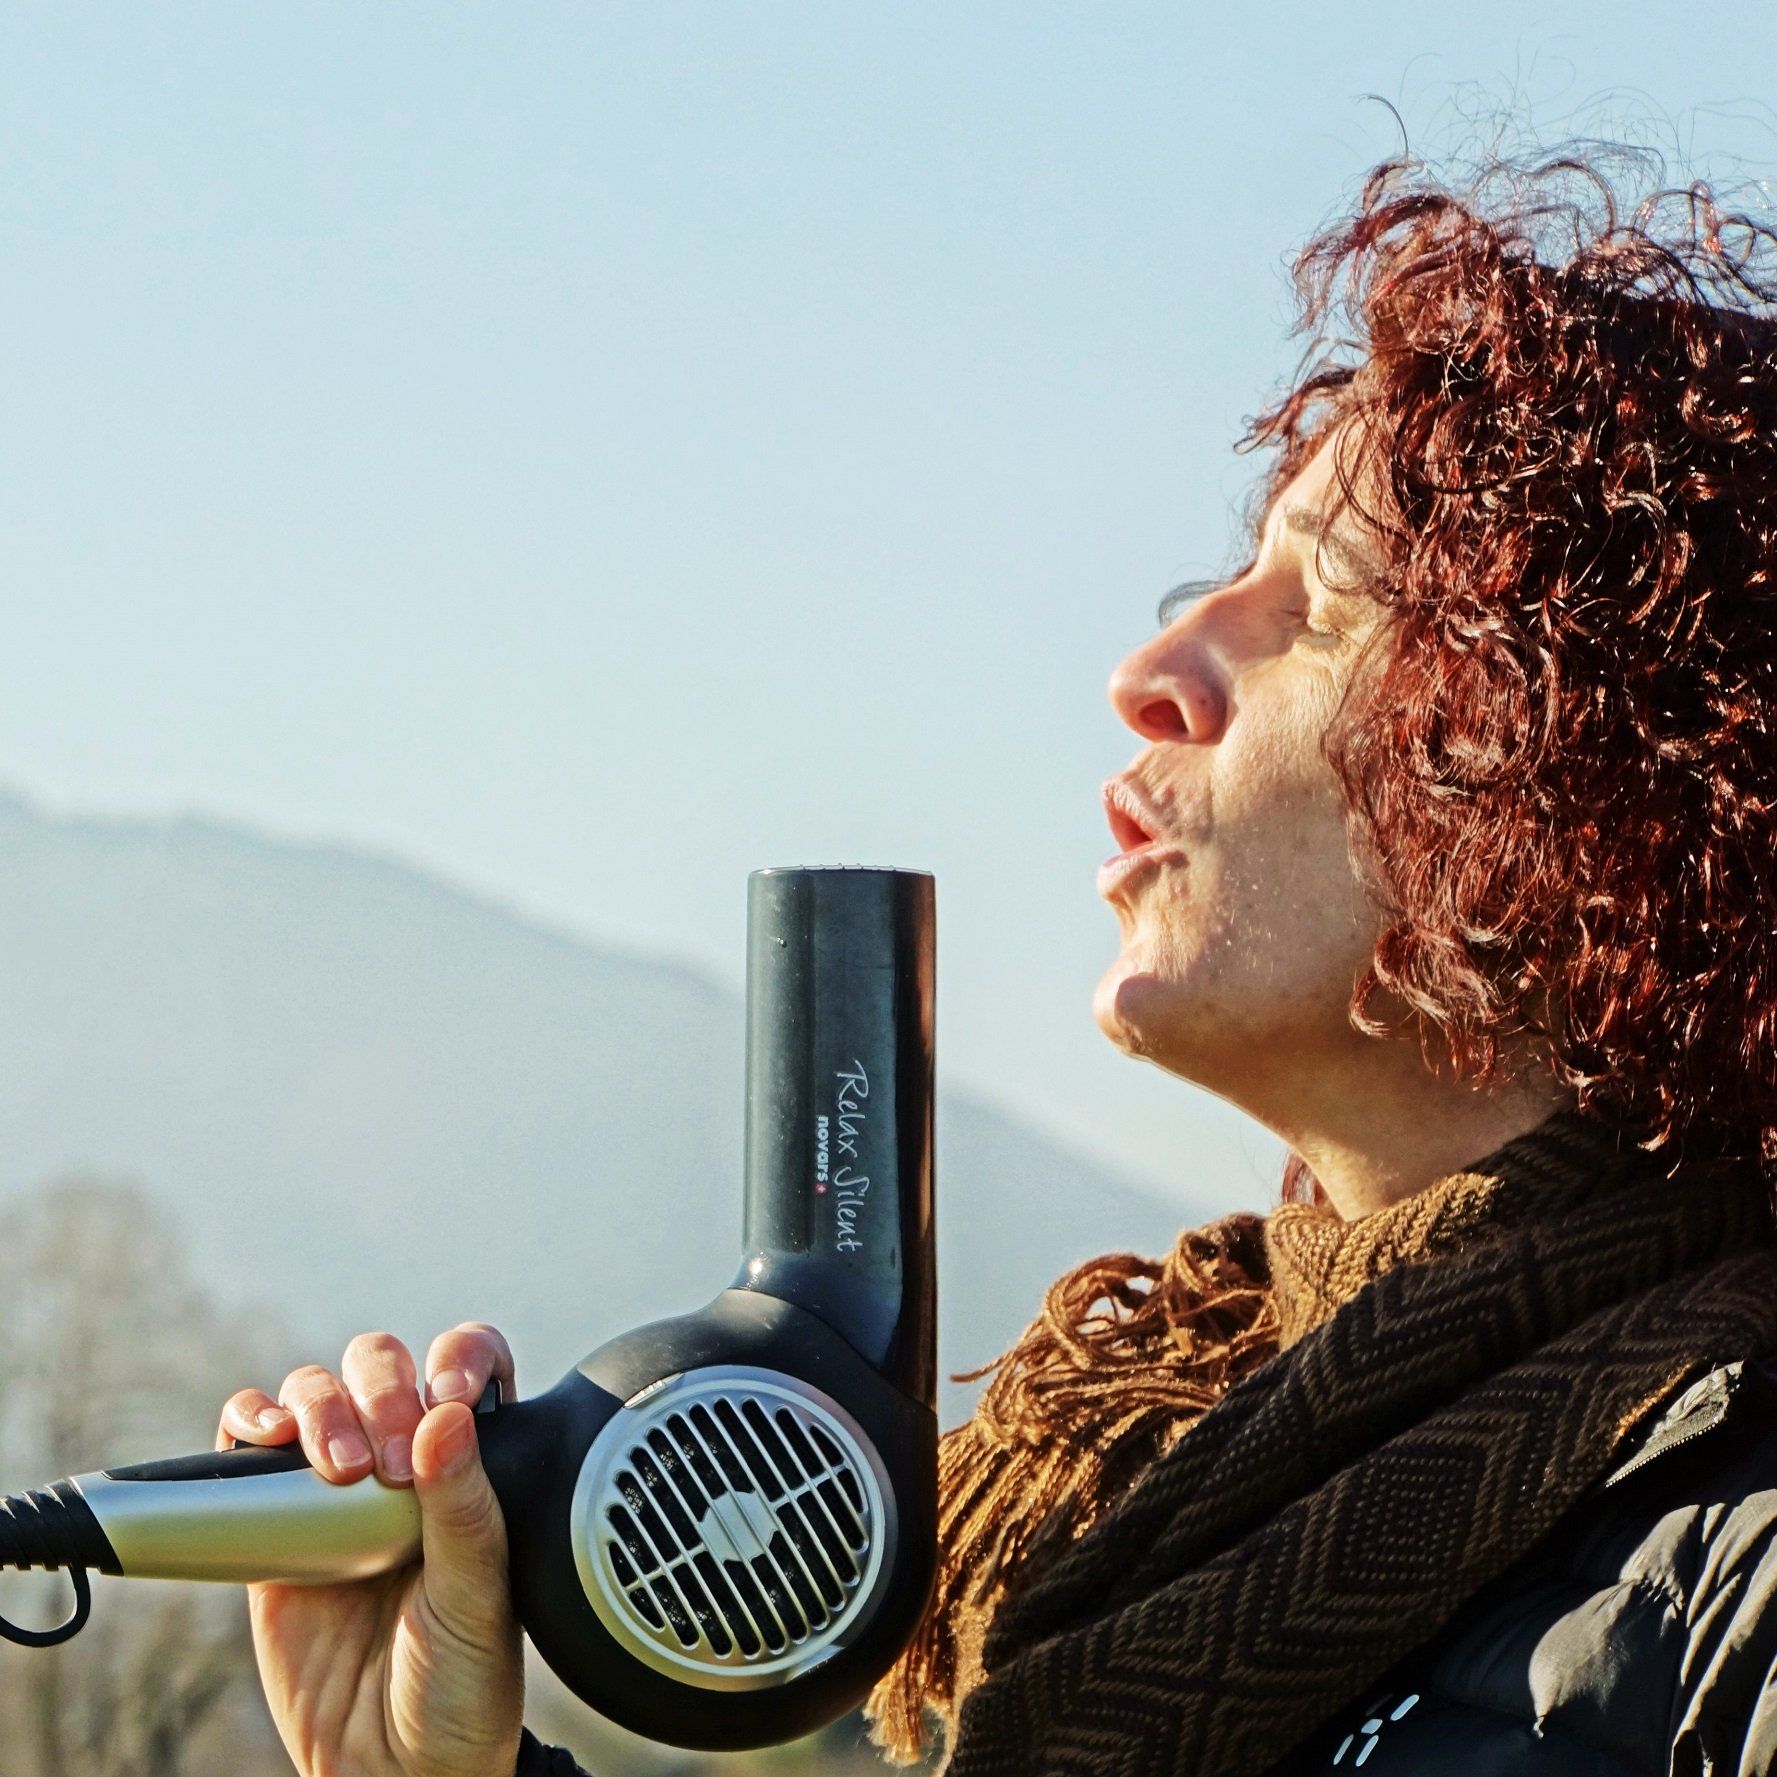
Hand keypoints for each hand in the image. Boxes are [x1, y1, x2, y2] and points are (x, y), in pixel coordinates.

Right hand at [217, 1323, 524, 1776]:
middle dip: (381, 1388)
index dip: (460, 1355)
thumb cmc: (459, 1685)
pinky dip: (248, 1423)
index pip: (469, 1366)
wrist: (392, 1769)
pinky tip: (265, 1437)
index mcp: (471, 1465)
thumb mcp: (478, 1599)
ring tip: (335, 1465)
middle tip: (385, 1462)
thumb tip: (447, 1416)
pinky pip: (247, 1449)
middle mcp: (402, 1462)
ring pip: (316, 1393)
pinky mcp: (270, 1524)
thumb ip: (464, 1511)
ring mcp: (332, 1489)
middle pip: (382, 1367)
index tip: (450, 1391)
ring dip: (319, 1406)